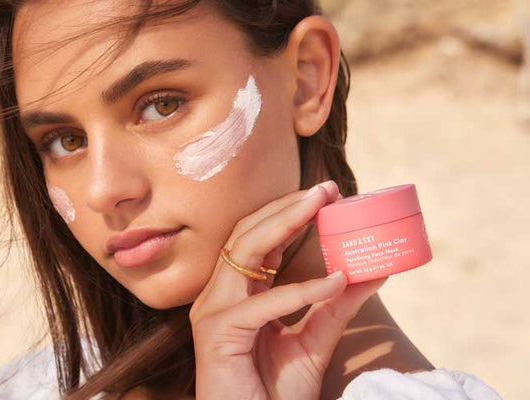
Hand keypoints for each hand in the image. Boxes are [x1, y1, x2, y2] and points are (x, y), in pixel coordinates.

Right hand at [189, 181, 386, 399]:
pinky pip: (264, 303)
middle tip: (327, 189)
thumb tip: (371, 272)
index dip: (289, 213)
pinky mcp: (217, 333)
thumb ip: (335, 306)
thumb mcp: (313, 341)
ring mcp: (212, 311)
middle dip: (287, 207)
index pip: (257, 239)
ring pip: (245, 250)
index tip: (327, 197)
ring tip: (324, 208)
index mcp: (235, 294)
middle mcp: (218, 295)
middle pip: (247, 233)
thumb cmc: (274, 393)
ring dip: (285, 224)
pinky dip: (302, 290)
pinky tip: (336, 280)